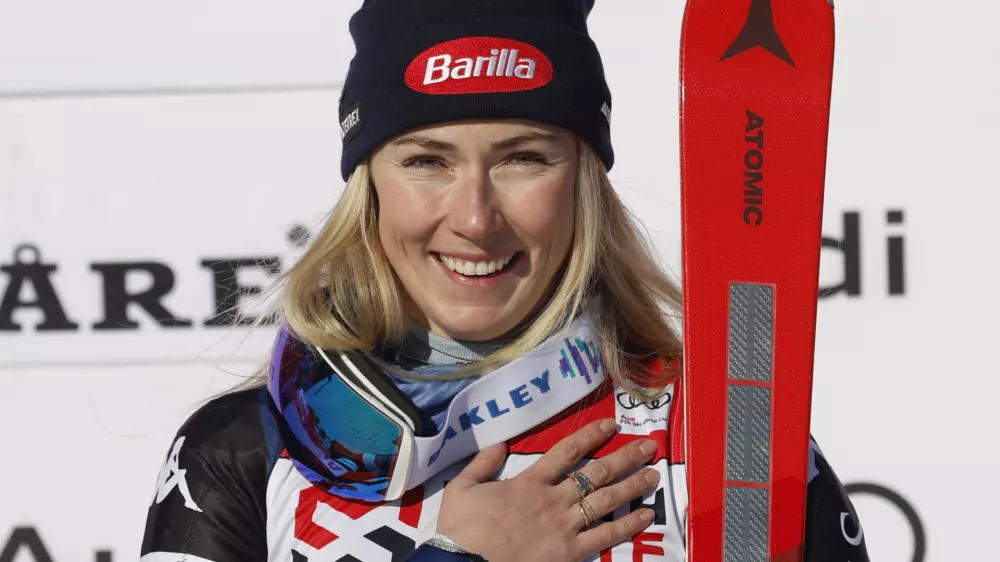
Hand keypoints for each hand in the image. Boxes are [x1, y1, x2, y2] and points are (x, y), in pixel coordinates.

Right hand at [435, 418, 660, 561]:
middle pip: (596, 473)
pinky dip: (627, 526)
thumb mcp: (463, 487)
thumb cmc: (462, 529)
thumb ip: (483, 462)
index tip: (611, 425)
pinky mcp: (569, 553)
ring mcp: (564, 527)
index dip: (591, 435)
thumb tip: (500, 442)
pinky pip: (605, 537)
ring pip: (607, 501)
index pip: (566, 451)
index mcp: (529, 482)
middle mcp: (553, 499)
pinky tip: (645, 516)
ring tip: (654, 475)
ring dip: (633, 486)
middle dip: (625, 457)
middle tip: (649, 446)